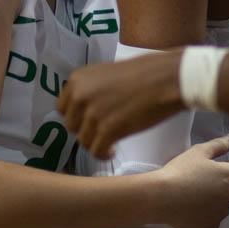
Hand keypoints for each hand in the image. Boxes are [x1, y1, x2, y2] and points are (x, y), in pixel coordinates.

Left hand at [58, 51, 184, 158]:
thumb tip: (83, 108)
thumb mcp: (105, 74)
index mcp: (77, 80)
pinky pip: (96, 151)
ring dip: (96, 143)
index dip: (76, 117)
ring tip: (111, 140)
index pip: (62, 108)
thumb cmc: (143, 73)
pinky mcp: (108, 130)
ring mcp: (93, 114)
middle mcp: (80, 96)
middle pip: (72, 126)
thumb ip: (90, 89)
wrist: (165, 78)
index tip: (88, 121)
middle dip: (86, 130)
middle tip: (102, 130)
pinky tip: (113, 150)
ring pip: (84, 141)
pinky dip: (103, 154)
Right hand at [156, 134, 228, 227]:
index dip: (224, 164)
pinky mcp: (212, 226)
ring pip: (223, 203)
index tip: (209, 167)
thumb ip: (219, 144)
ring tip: (194, 195)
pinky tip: (192, 208)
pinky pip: (213, 218)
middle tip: (200, 180)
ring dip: (215, 199)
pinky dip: (206, 213)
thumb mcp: (199, 151)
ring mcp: (223, 213)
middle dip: (220, 183)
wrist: (163, 197)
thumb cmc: (181, 170)